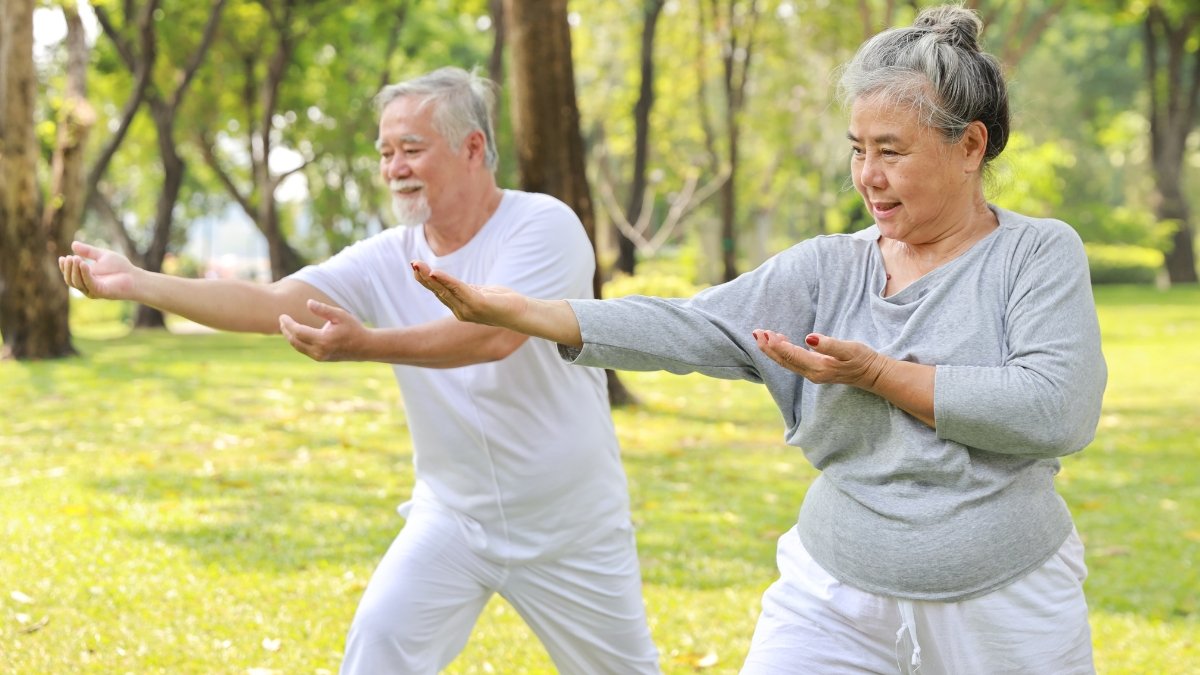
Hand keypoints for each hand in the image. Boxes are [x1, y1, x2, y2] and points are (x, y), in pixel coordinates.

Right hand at [58, 241, 136, 299]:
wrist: (135, 276)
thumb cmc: (120, 267)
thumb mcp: (102, 256)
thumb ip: (88, 251)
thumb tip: (73, 244)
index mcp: (86, 278)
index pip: (70, 274)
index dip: (64, 267)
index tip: (62, 257)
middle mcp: (87, 286)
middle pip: (70, 280)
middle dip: (68, 268)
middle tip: (69, 257)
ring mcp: (92, 290)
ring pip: (77, 282)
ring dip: (74, 270)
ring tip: (75, 258)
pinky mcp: (100, 292)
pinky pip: (88, 283)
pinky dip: (84, 273)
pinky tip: (83, 263)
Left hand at [279, 299, 366, 361]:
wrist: (365, 347)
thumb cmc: (353, 328)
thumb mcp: (340, 315)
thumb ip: (323, 310)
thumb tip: (308, 303)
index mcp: (323, 340)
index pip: (298, 332)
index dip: (288, 324)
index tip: (282, 316)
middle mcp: (319, 351)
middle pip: (295, 341)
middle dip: (286, 330)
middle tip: (281, 319)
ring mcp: (319, 357)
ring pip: (298, 347)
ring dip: (290, 337)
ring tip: (285, 326)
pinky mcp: (321, 359)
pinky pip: (304, 350)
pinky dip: (297, 342)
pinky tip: (296, 333)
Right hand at [410, 260, 526, 327]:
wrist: (523, 313)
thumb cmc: (504, 301)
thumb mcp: (481, 292)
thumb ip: (467, 289)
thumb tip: (454, 282)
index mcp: (461, 307)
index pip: (439, 292)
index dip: (426, 280)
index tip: (415, 267)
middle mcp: (461, 311)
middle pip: (438, 291)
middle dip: (423, 277)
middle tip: (412, 263)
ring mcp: (468, 310)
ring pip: (445, 290)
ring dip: (430, 277)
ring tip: (418, 266)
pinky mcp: (478, 305)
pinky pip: (459, 289)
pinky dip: (446, 280)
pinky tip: (435, 272)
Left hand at [752, 330, 889, 388]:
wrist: (873, 374)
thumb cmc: (862, 359)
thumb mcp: (849, 349)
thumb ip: (829, 345)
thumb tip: (809, 338)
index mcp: (818, 367)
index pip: (792, 356)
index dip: (777, 345)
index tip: (765, 333)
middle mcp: (812, 374)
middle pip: (784, 361)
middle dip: (768, 347)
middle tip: (756, 332)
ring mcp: (812, 374)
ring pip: (787, 363)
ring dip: (773, 350)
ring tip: (762, 336)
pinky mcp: (815, 371)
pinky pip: (793, 363)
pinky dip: (783, 352)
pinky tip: (780, 342)